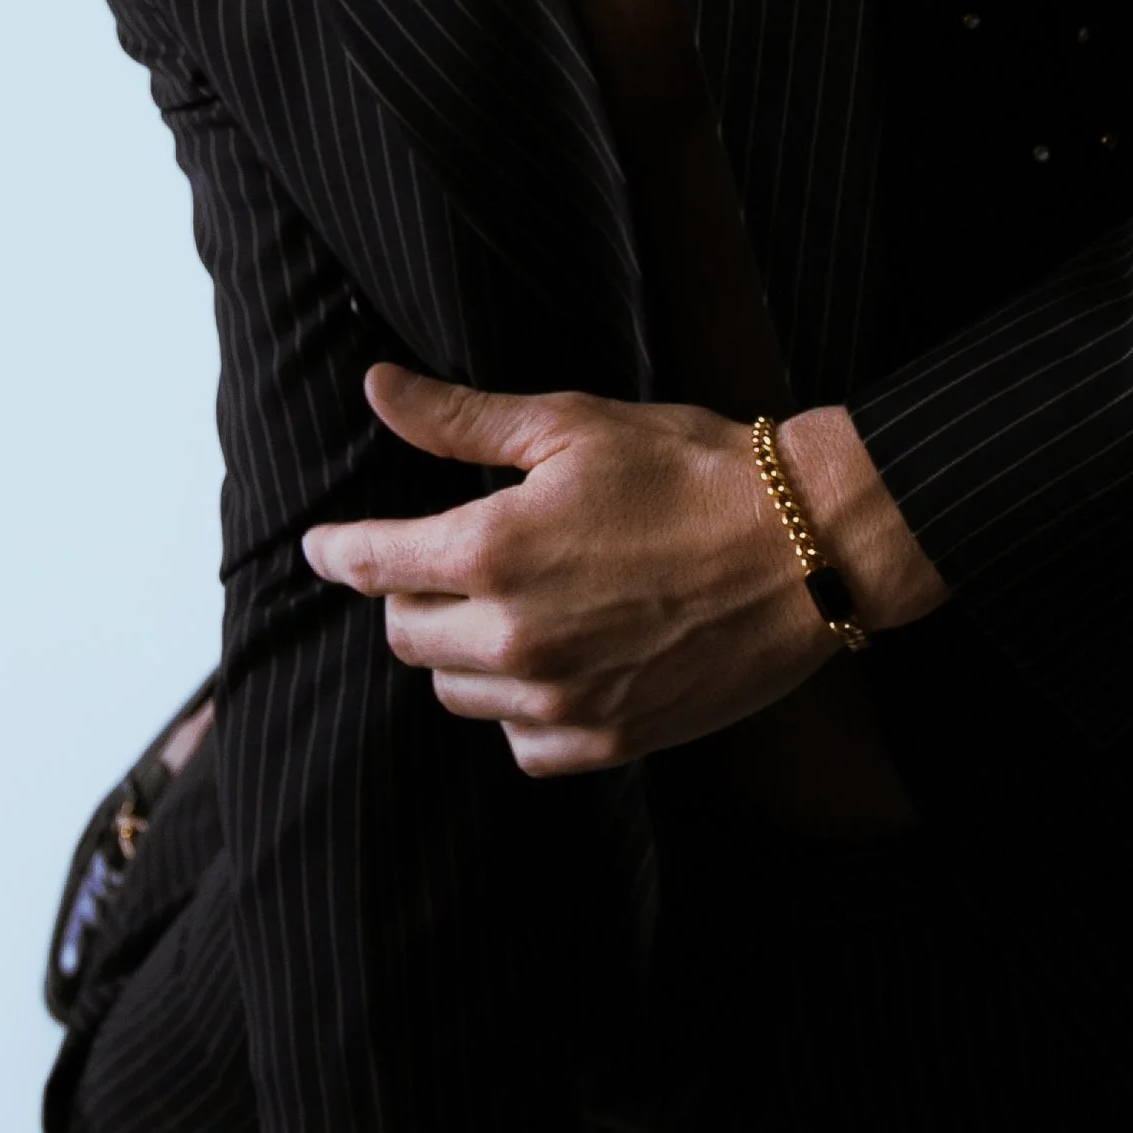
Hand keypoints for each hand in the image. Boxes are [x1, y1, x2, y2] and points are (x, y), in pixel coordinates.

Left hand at [302, 367, 943, 772]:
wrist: (806, 546)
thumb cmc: (690, 470)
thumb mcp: (571, 426)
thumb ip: (461, 421)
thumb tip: (378, 388)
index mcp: (492, 550)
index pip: (371, 565)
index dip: (338, 552)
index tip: (325, 548)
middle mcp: (513, 637)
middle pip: (406, 635)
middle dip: (414, 595)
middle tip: (452, 562)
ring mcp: (560, 697)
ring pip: (458, 692)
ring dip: (464, 653)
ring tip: (511, 609)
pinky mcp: (608, 739)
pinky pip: (522, 744)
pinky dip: (520, 711)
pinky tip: (550, 668)